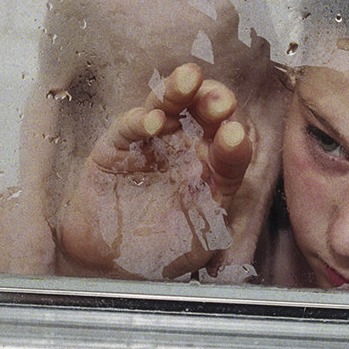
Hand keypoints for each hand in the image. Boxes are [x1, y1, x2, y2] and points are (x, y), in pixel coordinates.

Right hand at [55, 64, 255, 279]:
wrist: (113, 268)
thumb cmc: (163, 249)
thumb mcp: (202, 230)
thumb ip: (221, 196)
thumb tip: (235, 160)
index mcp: (210, 166)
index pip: (228, 144)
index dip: (233, 139)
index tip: (235, 135)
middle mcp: (182, 147)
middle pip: (201, 113)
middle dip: (212, 101)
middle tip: (219, 101)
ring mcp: (149, 143)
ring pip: (166, 107)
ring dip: (177, 91)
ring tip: (189, 80)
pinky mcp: (116, 147)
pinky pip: (128, 127)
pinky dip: (140, 120)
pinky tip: (152, 121)